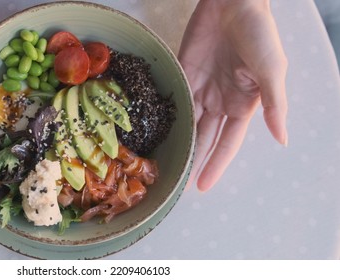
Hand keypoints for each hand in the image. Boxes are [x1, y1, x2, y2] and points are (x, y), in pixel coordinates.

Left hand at [178, 0, 287, 191]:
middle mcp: (220, 101)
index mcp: (243, 105)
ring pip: (187, 122)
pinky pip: (175, 99)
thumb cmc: (259, 34)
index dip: (215, 164)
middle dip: (193, 160)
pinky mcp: (184, 73)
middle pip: (205, 138)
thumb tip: (282, 139)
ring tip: (165, 162)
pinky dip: (166, 115)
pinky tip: (156, 131)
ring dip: (178, 141)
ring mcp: (201, 87)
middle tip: (177, 182)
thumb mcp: (271, 71)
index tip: (202, 186)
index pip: (227, 143)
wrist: (233, 2)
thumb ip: (274, 106)